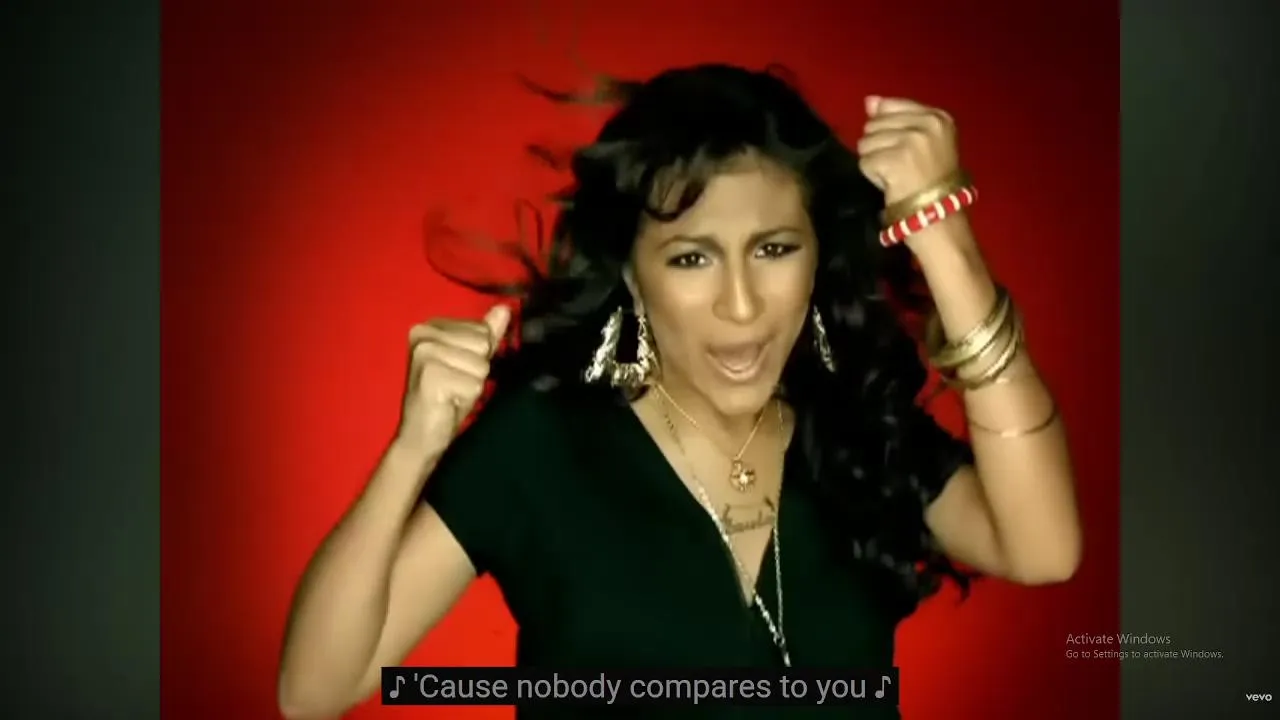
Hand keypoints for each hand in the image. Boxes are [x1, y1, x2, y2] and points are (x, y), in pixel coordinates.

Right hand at [396, 304, 510, 455]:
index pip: (482, 330)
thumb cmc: (447, 397)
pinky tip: (447, 402)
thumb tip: (504, 308)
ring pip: (481, 364)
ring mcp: (424, 353)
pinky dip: (466, 398)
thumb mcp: (471, 362)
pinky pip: (474, 384)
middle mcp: (423, 333)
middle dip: (476, 371)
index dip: (477, 357)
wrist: (422, 436)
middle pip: (482, 344)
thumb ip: (487, 335)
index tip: (457, 371)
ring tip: (451, 393)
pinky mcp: (430, 375)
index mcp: (430, 326)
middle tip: (454, 385)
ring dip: (471, 385)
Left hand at [855, 95, 960, 205]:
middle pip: (874, 124)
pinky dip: (872, 175)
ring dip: (874, 161)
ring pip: (866, 142)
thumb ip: (895, 116)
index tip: (902, 149)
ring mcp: (912, 141)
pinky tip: (889, 183)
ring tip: (894, 174)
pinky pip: (864, 161)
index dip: (887, 130)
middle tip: (899, 165)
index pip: (890, 106)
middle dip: (880, 146)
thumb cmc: (931, 180)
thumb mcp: (924, 141)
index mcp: (938, 116)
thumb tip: (869, 101)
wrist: (937, 214)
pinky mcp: (895, 159)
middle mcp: (927, 124)